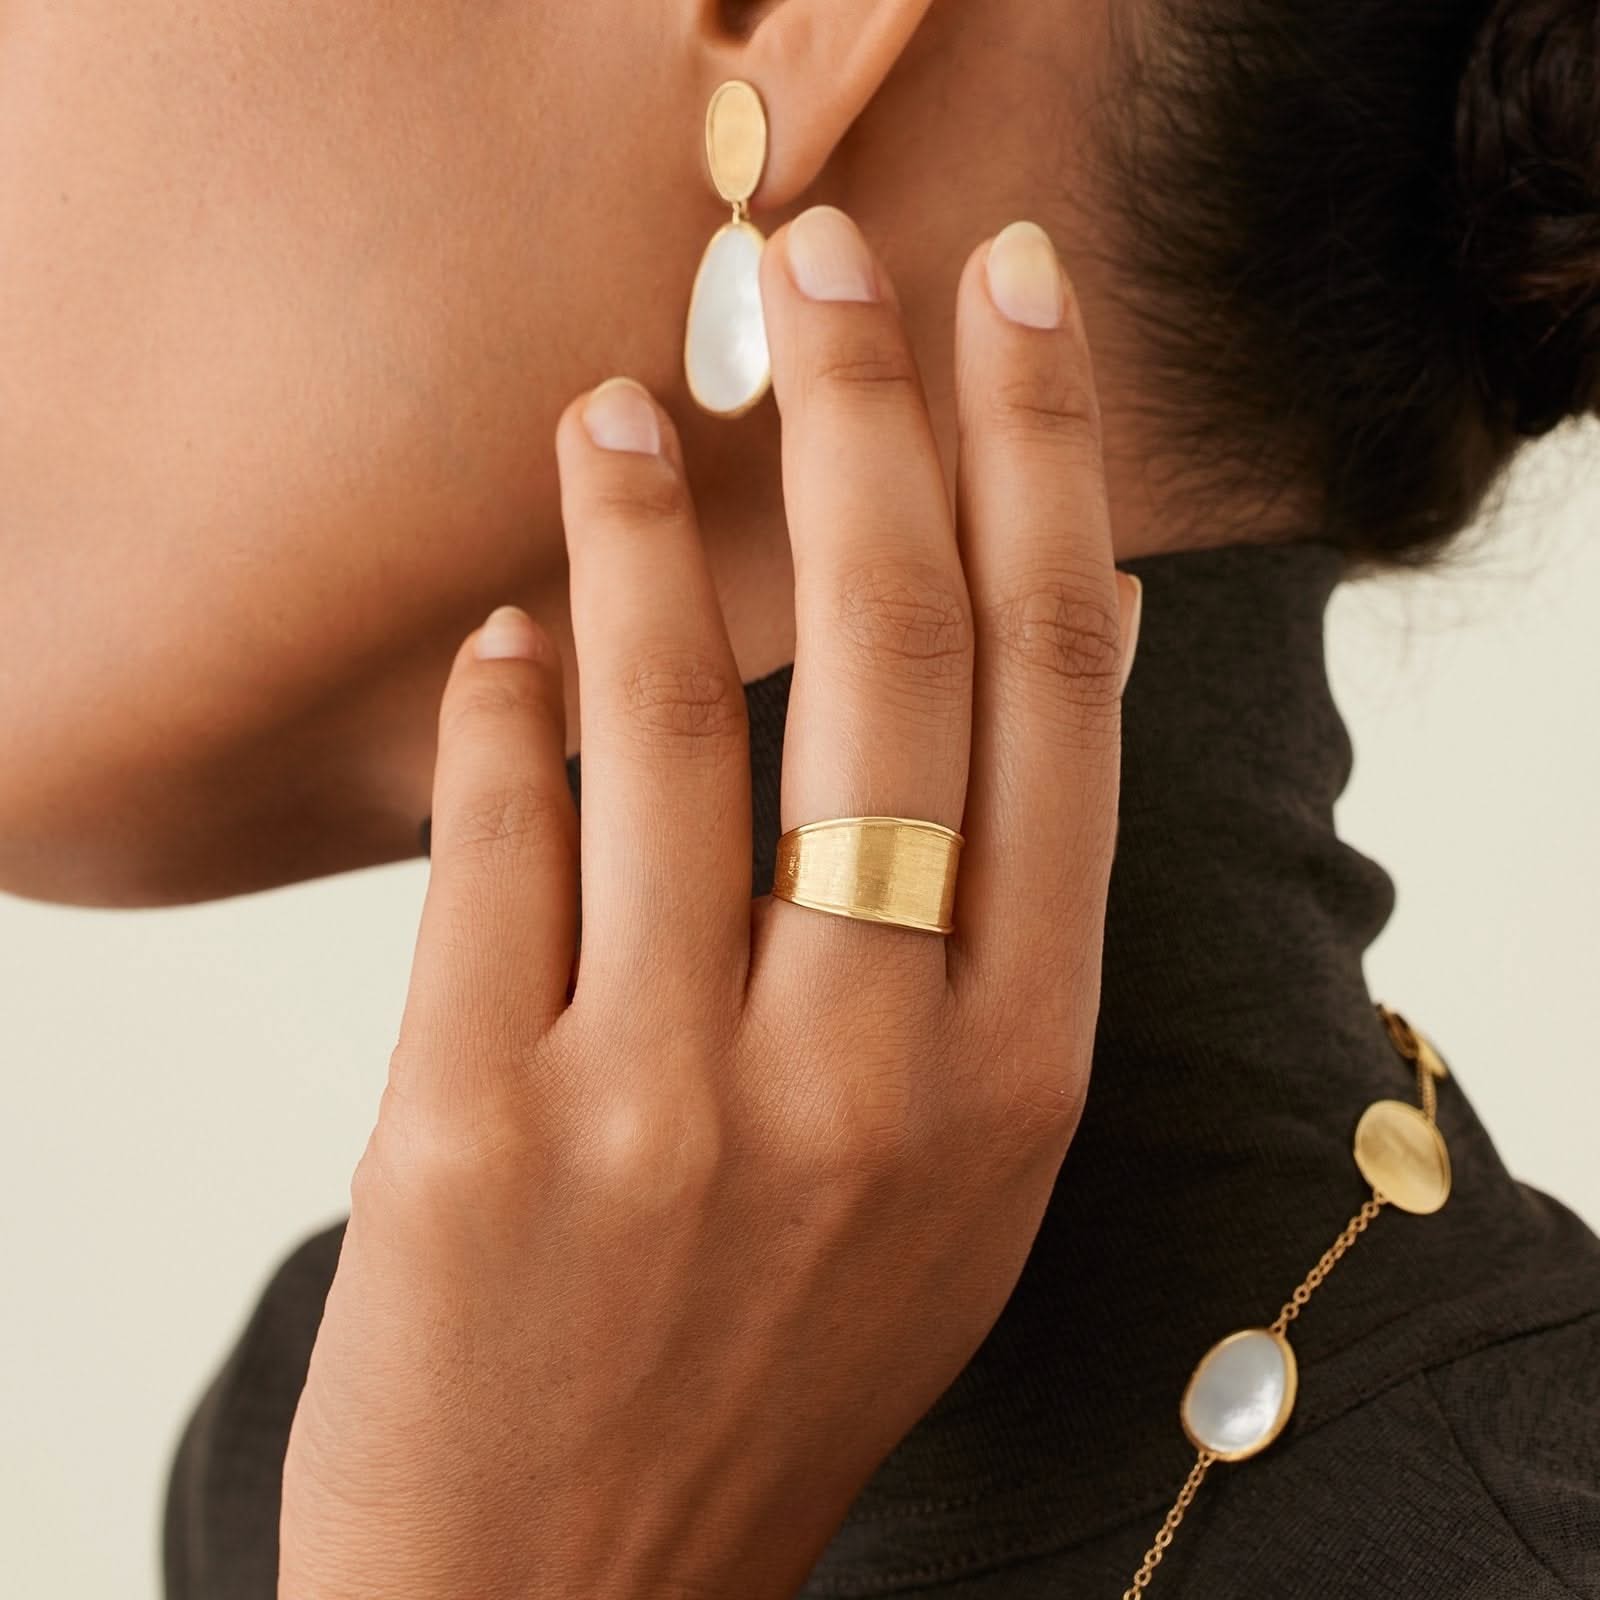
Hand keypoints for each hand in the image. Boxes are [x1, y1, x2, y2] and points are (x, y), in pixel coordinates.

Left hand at [278, 208, 1140, 1599]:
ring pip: (667, 725)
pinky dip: (496, 712)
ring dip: (631, 532)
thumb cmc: (775, 1362)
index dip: (1044, 464)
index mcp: (1016, 1063)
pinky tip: (497, 638)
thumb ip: (965, 943)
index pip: (1057, 694)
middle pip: (892, 657)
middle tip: (819, 260)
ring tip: (609, 411)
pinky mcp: (480, 1132)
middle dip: (866, 414)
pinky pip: (496, 849)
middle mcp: (874, 1065)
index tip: (1015, 309)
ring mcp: (676, 1101)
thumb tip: (954, 675)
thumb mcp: (942, 1169)